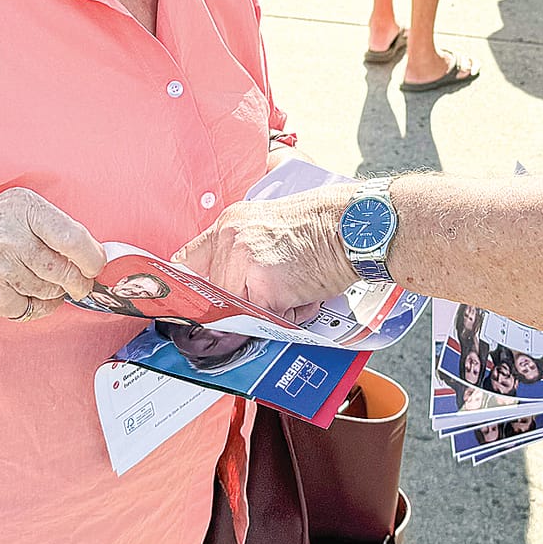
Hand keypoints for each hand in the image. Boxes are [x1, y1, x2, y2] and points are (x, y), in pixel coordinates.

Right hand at [0, 189, 104, 322]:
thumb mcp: (12, 207)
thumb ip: (50, 226)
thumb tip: (91, 256)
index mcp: (21, 208)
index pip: (72, 238)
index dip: (93, 257)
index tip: (97, 264)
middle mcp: (10, 237)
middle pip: (65, 270)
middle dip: (79, 281)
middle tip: (81, 283)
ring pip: (50, 291)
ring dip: (55, 292)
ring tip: (42, 280)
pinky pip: (31, 309)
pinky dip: (36, 305)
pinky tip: (25, 292)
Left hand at [175, 186, 357, 318]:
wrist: (356, 226)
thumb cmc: (326, 227)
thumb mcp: (272, 227)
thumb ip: (245, 252)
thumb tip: (231, 289)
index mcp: (230, 223)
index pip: (186, 262)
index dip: (189, 288)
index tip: (190, 304)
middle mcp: (229, 238)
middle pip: (212, 294)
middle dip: (240, 305)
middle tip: (271, 297)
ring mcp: (242, 262)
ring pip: (238, 310)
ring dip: (267, 312)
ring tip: (294, 290)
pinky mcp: (263, 286)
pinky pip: (265, 320)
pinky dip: (287, 317)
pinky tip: (305, 296)